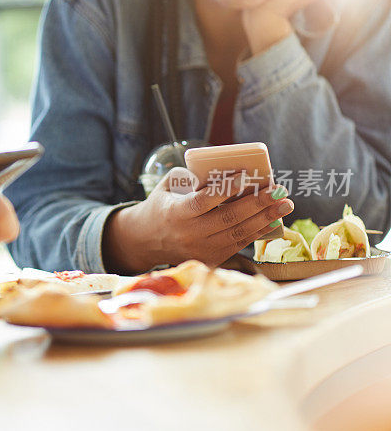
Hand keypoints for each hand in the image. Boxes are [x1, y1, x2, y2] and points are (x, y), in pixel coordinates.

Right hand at [103, 168, 293, 271]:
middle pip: (230, 218)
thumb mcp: (167, 186)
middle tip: (279, 190)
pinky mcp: (210, 259)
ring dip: (265, 218)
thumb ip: (189, 176)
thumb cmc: (161, 207)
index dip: (228, 188)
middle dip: (258, 203)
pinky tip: (273, 221)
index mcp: (177, 213)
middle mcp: (190, 234)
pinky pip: (239, 245)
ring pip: (239, 233)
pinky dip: (258, 232)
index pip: (206, 200)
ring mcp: (201, 249)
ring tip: (285, 205)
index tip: (248, 176)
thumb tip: (222, 171)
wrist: (145, 241)